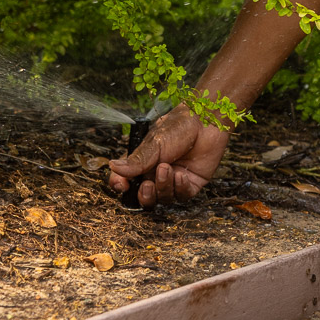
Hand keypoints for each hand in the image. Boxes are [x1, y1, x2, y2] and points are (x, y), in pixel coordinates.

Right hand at [106, 103, 229, 205]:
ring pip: (163, 198)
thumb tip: (113, 167)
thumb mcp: (154, 143)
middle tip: (148, 184)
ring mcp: (174, 179)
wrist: (206, 122)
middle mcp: (157, 173)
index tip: (122, 185)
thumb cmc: (179, 127)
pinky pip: (182, 196)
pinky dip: (180, 188)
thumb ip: (136, 160)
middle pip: (145, 196)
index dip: (121, 186)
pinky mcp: (191, 183)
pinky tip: (181, 175)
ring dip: (163, 186)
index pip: (126, 180)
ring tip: (167, 169)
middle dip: (145, 195)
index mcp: (143, 162)